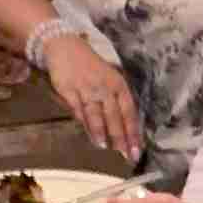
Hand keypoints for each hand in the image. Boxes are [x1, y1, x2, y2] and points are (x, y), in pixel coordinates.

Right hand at [41, 40, 143, 164]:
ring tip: (105, 147)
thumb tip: (123, 128)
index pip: (129, 111)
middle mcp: (104, 86)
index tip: (137, 149)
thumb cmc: (90, 66)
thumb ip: (115, 100)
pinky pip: (78, 110)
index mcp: (118, 84)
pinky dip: (84, 123)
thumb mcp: (108, 79)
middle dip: (120, 137)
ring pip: (96, 114)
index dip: (133, 132)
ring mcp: (86, 88)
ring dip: (101, 131)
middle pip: (114, 116)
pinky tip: (88, 135)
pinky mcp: (69, 90)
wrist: (65, 47)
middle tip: (125, 155)